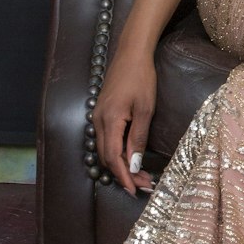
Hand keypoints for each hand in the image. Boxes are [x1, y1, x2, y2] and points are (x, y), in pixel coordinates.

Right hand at [92, 47, 156, 196]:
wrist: (131, 54)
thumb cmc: (142, 78)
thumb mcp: (145, 110)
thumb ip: (138, 139)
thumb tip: (133, 165)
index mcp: (109, 121)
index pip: (113, 158)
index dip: (124, 177)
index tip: (135, 190)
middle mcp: (98, 121)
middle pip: (107, 158)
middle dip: (124, 174)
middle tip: (144, 184)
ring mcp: (97, 117)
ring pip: (105, 150)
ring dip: (121, 165)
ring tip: (140, 175)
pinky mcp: (101, 113)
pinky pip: (105, 140)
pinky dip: (116, 153)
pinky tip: (129, 157)